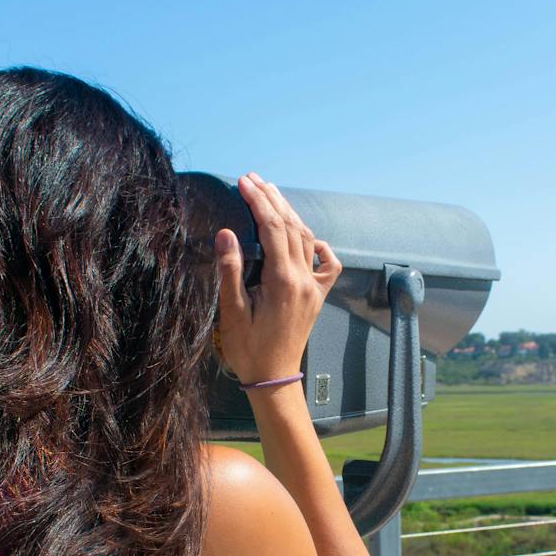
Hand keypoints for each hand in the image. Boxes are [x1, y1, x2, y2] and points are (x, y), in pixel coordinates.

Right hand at [213, 172, 341, 384]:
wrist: (273, 377)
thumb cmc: (249, 349)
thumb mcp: (231, 312)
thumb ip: (230, 271)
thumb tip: (226, 233)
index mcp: (282, 281)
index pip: (273, 228)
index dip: (258, 201)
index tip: (243, 181)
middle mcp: (304, 280)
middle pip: (291, 227)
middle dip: (272, 199)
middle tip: (253, 178)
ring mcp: (314, 288)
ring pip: (308, 240)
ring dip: (290, 214)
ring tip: (272, 193)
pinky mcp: (318, 297)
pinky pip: (328, 265)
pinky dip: (319, 245)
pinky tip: (307, 237)